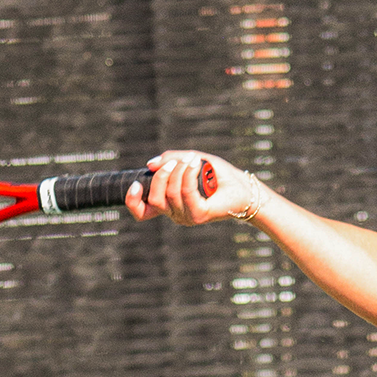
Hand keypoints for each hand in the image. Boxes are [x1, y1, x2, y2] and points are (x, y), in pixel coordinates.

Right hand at [125, 150, 261, 225]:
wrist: (243, 187)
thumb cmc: (217, 175)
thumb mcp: (190, 160)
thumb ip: (171, 159)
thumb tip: (151, 164)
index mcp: (169, 204)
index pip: (142, 212)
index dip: (133, 201)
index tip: (134, 185)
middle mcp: (175, 214)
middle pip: (155, 198)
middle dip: (162, 175)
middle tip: (178, 160)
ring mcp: (186, 217)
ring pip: (170, 194)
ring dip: (179, 171)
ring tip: (193, 160)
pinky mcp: (199, 215)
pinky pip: (186, 193)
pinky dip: (190, 175)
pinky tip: (197, 164)